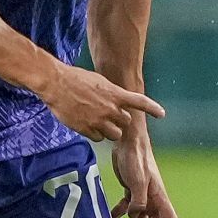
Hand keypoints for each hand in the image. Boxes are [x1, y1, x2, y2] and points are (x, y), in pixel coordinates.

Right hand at [39, 64, 164, 142]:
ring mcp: (99, 120)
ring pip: (114, 135)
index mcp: (115, 93)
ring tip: (97, 122)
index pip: (139, 101)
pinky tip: (86, 125)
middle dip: (120, 122)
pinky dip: (95, 135)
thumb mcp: (98, 81)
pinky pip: (98, 138)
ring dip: (109, 131)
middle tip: (109, 117)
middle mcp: (110, 108)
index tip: (162, 114)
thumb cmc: (75, 79)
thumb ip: (110, 94)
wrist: (56, 83)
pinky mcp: (87, 129)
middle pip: (126, 123)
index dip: (152, 108)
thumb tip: (115, 102)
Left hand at [110, 132, 177, 217]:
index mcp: (159, 197)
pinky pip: (126, 210)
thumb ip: (138, 199)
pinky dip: (117, 217)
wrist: (127, 140)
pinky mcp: (130, 191)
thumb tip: (136, 216)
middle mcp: (153, 200)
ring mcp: (142, 196)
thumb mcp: (138, 179)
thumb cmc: (136, 158)